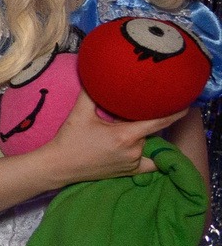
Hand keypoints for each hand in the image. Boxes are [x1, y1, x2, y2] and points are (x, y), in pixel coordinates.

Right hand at [40, 86, 180, 183]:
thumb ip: (90, 93)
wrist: (59, 166)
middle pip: (147, 131)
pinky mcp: (129, 171)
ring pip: (145, 143)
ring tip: (121, 131)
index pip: (158, 122)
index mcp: (125, 135)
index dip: (174, 113)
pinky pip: (149, 164)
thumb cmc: (69, 139)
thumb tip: (96, 74)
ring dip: (139, 136)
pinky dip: (151, 157)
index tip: (186, 105)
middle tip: (121, 117)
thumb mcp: (79, 113)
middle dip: (138, 122)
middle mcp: (134, 150)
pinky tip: (147, 150)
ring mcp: (133, 162)